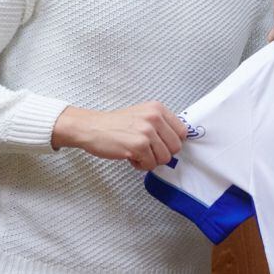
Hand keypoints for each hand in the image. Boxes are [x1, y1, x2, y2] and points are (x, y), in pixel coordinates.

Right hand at [51, 102, 187, 170]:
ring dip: (150, 160)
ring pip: (164, 158)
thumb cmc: (115, 124)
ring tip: (137, 153)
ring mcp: (147, 132)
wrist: (91, 127)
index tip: (160, 144)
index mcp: (158, 109)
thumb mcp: (142, 115)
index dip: (171, 142)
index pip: (182, 132)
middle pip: (175, 147)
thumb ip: (160, 125)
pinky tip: (130, 156)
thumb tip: (177, 141)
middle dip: (161, 154)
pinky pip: (150, 165)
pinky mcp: (138, 146)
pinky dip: (140, 165)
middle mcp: (155, 118)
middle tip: (147, 151)